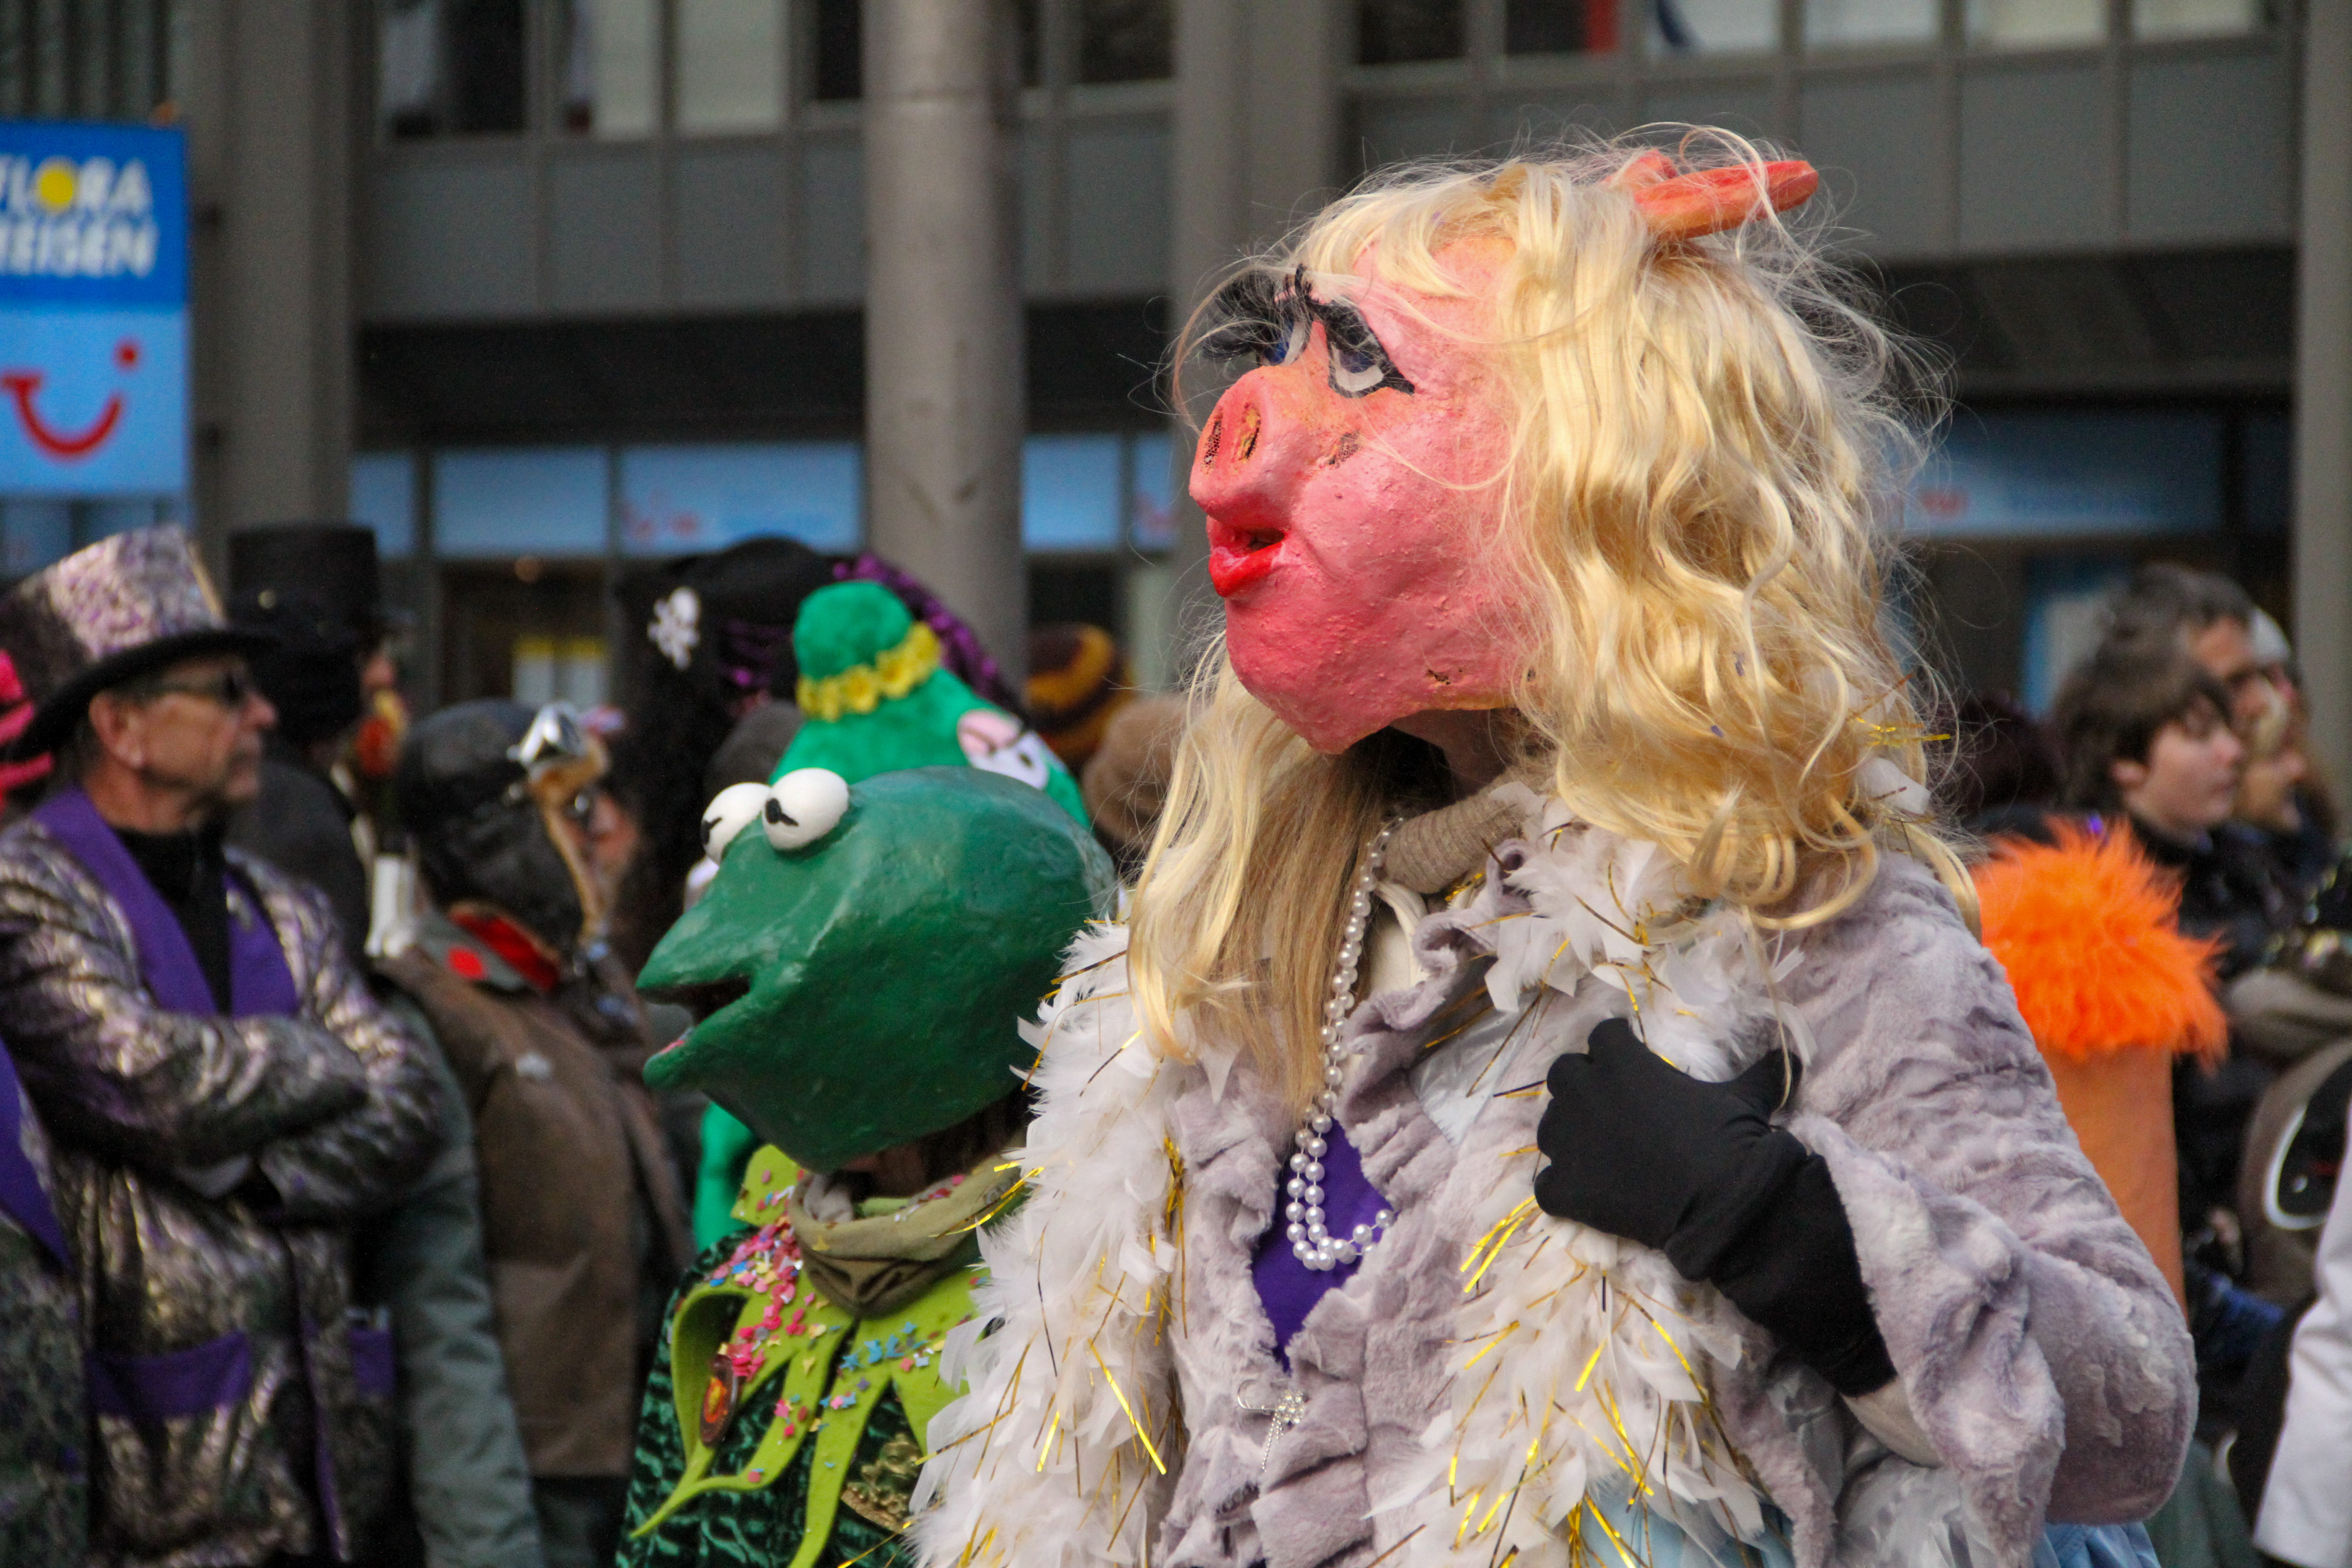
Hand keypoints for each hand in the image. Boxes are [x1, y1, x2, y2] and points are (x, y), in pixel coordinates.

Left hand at [1534, 1017, 1806, 1279]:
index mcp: (1622, 1062)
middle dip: (1581, 1083)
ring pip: (1549, 1126)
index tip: (1631, 1061)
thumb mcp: (1746, 1098)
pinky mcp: (1565, 1188)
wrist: (1721, 1207)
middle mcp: (1585, 1094)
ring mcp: (1569, 1142)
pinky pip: (1546, 1183)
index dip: (1616, 1048)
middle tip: (1609, 1104)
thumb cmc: (1729, 1143)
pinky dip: (1562, 1187)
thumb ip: (1760, 1071)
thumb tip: (1790, 1054)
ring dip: (1568, 1133)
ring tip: (1597, 1150)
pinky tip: (1586, 1192)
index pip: (1603, 1035)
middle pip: (1562, 1073)